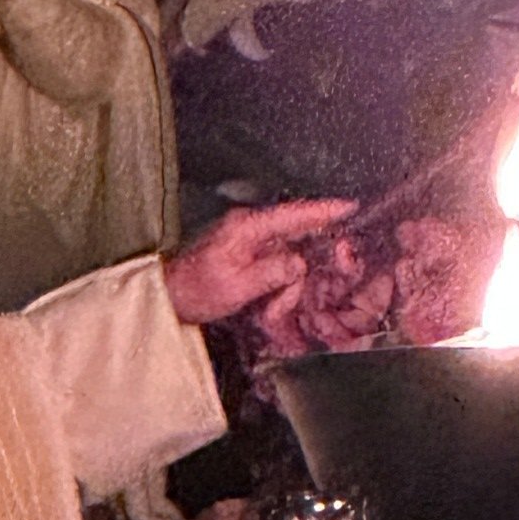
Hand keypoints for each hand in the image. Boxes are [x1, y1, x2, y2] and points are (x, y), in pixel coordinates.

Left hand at [163, 197, 355, 325]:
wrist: (168, 296)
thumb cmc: (197, 290)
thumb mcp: (237, 286)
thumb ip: (273, 271)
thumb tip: (300, 262)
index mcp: (247, 227)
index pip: (293, 214)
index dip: (324, 210)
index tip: (350, 206)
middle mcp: (250, 227)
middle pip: (296, 236)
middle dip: (302, 270)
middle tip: (292, 299)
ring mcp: (249, 239)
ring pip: (289, 256)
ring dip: (286, 287)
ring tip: (270, 313)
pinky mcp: (247, 253)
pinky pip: (277, 264)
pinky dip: (279, 286)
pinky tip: (269, 306)